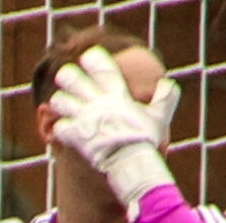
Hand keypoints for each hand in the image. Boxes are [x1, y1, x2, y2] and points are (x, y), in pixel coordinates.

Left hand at [47, 47, 181, 209]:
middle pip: (72, 78)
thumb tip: (168, 84)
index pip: (101, 66)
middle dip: (67, 76)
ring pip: (60, 100)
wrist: (131, 163)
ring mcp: (84, 118)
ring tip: (61, 106)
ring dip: (59, 102)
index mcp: (117, 94)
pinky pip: (58, 126)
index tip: (87, 57)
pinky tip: (62, 130)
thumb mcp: (160, 116)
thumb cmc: (146, 141)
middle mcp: (97, 102)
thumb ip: (165, 98)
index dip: (92, 58)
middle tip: (66, 78)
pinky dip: (59, 128)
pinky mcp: (75, 136)